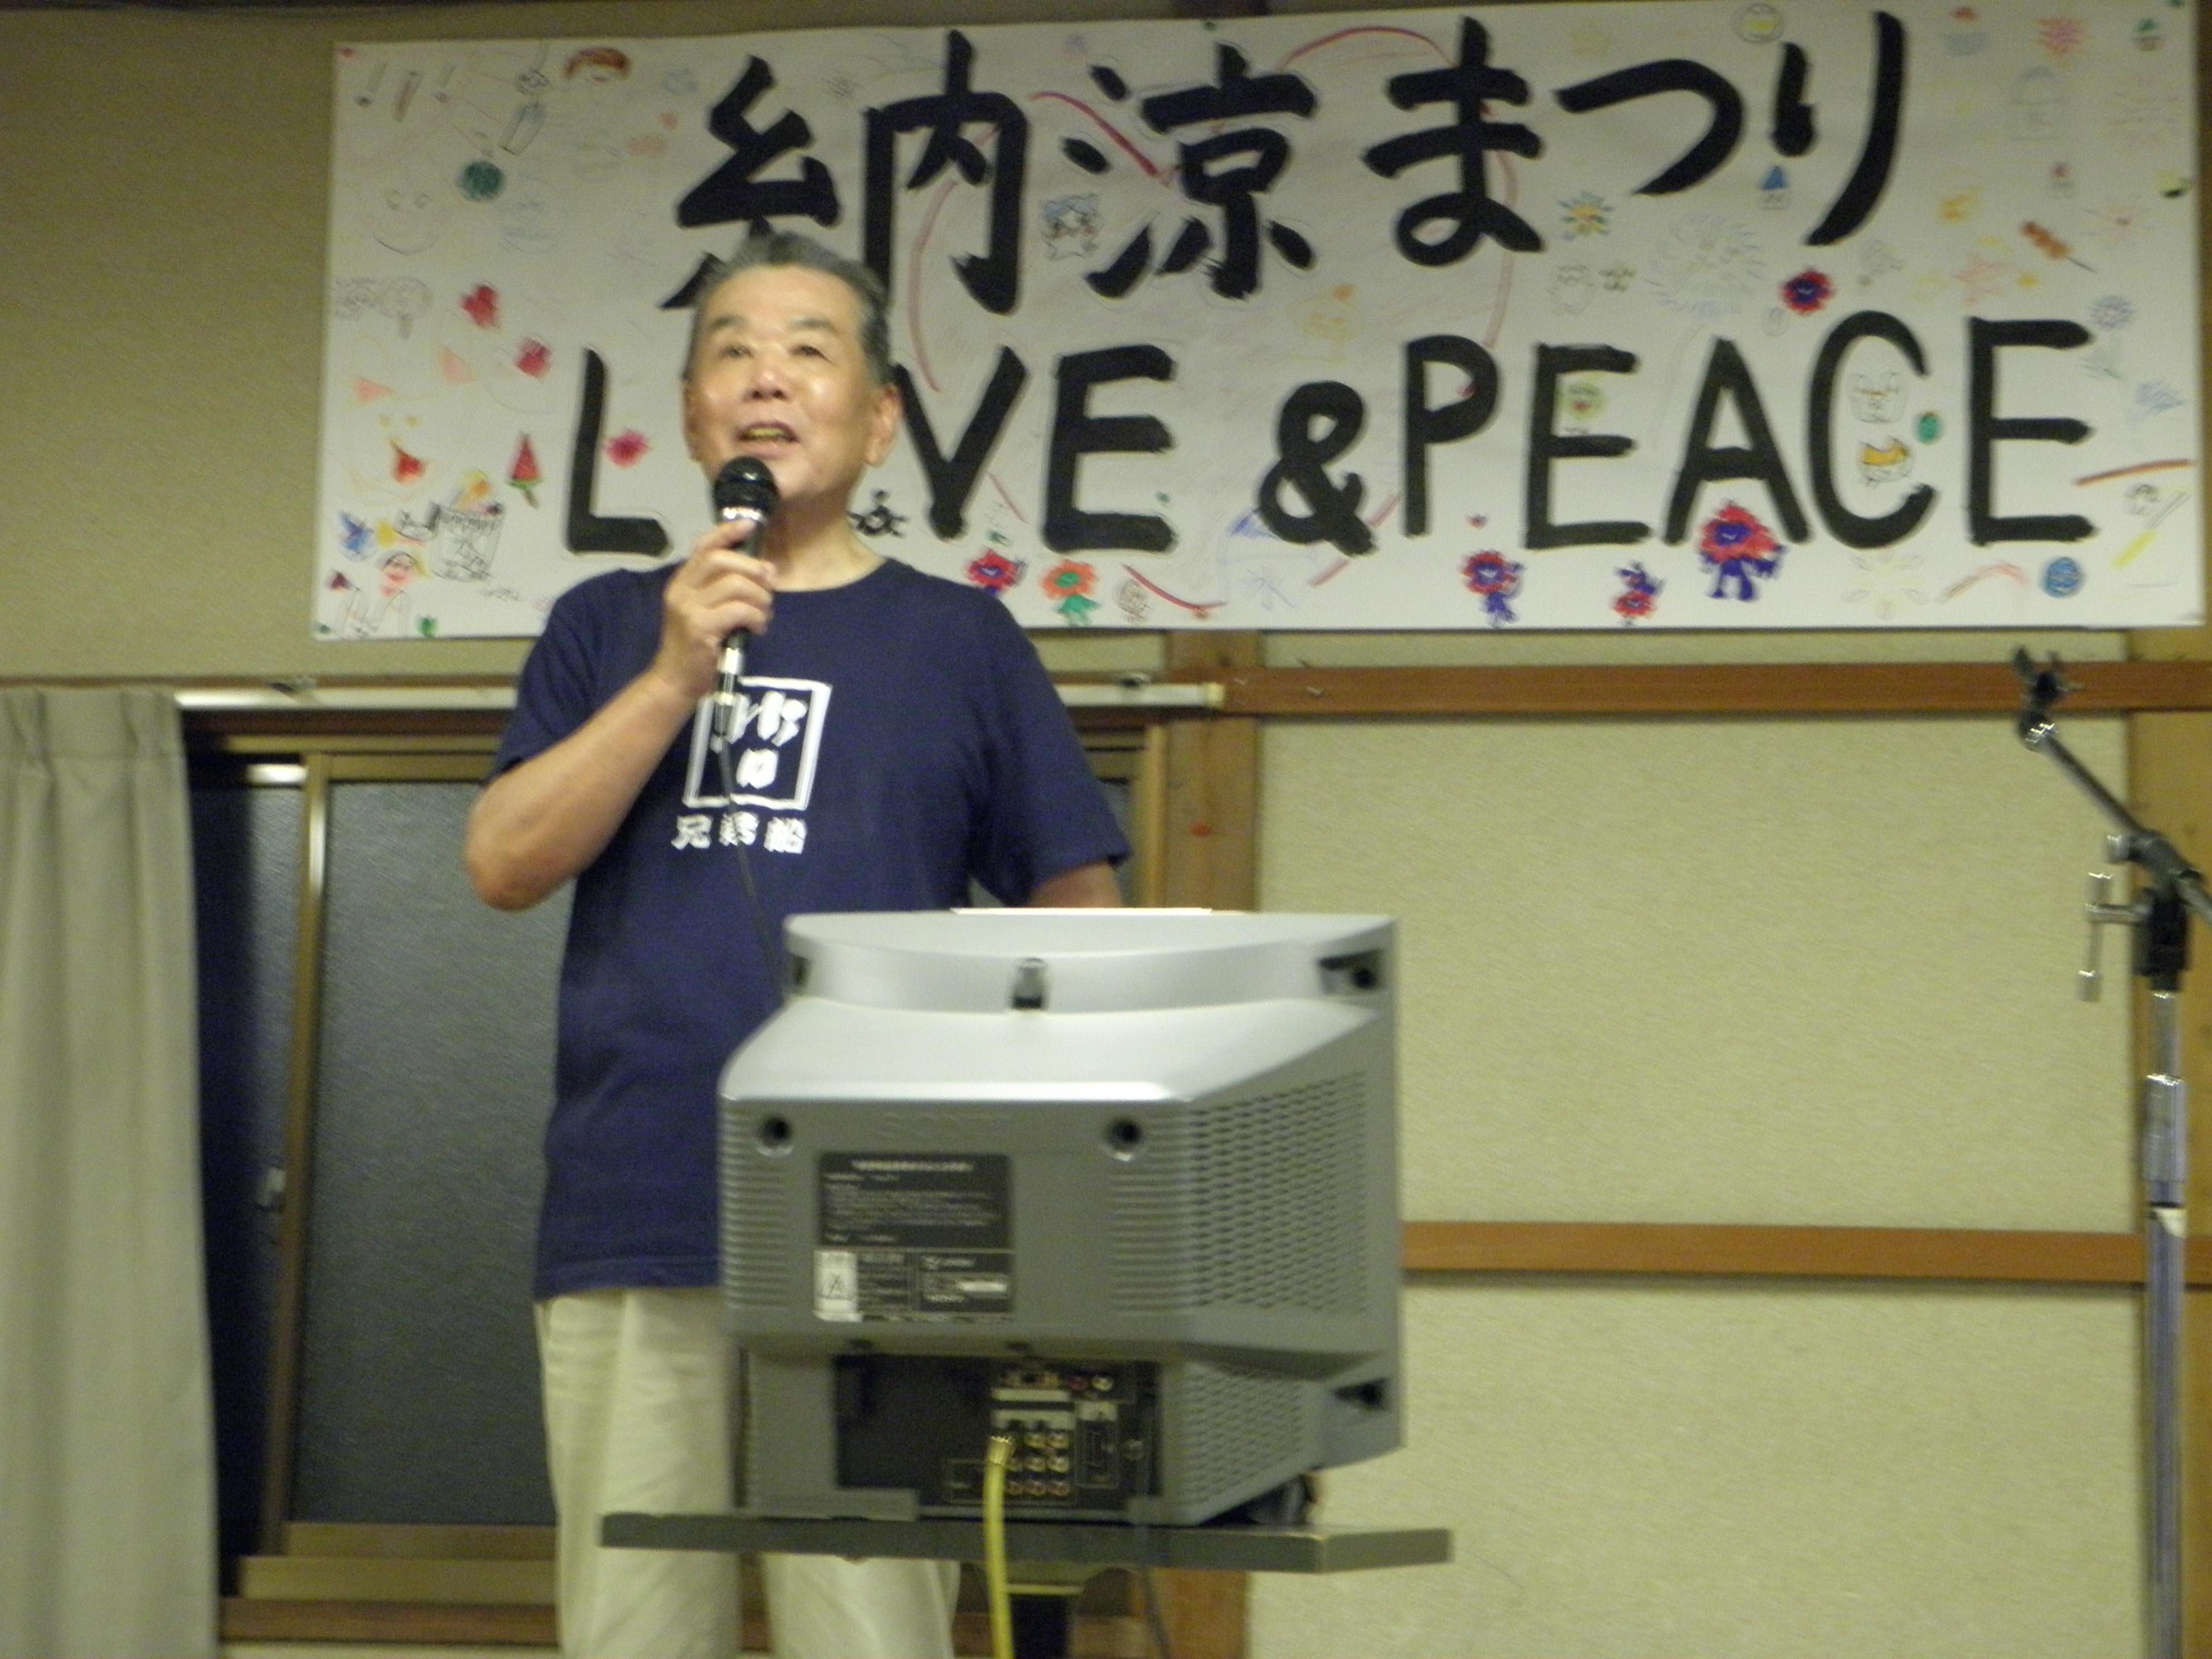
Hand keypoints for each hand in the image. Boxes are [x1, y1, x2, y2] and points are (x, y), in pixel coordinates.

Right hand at [652, 519, 775, 702]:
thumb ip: (724, 589)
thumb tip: (764, 569)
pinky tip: (758, 628)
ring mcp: (689, 609)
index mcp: (682, 583)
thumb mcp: (705, 611)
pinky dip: (757, 616)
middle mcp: (681, 591)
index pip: (703, 546)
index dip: (727, 532)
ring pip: (735, 584)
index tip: (749, 526)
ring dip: (759, 597)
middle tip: (769, 583)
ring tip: (763, 612)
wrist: (675, 680)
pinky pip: (739, 610)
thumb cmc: (696, 647)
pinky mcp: (700, 628)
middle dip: (752, 568)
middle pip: (721, 560)